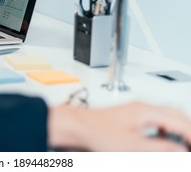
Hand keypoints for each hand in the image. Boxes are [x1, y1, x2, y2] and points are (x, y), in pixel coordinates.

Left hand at [47, 102, 190, 150]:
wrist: (78, 126)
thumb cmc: (98, 132)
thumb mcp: (134, 147)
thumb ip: (161, 149)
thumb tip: (180, 151)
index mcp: (146, 111)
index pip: (180, 122)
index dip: (190, 135)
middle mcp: (142, 107)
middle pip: (175, 114)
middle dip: (187, 129)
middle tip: (189, 143)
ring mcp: (135, 109)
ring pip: (166, 115)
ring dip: (176, 129)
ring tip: (180, 143)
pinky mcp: (130, 115)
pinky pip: (154, 118)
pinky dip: (164, 128)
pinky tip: (162, 139)